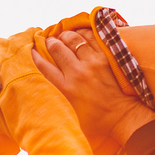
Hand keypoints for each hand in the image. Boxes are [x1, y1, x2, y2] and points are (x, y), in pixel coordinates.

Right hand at [32, 29, 154, 146]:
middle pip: (56, 48)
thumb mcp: (71, 112)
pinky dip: (83, 33)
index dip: (35, 55)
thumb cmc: (96, 120)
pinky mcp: (105, 58)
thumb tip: (51, 90)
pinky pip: (91, 38)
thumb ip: (61, 98)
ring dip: (65, 35)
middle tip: (49, 41)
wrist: (122, 116)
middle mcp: (76, 73)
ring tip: (63, 36)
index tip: (32, 50)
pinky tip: (79, 34)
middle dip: (49, 42)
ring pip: (73, 39)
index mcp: (66, 88)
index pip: (44, 66)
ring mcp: (92, 63)